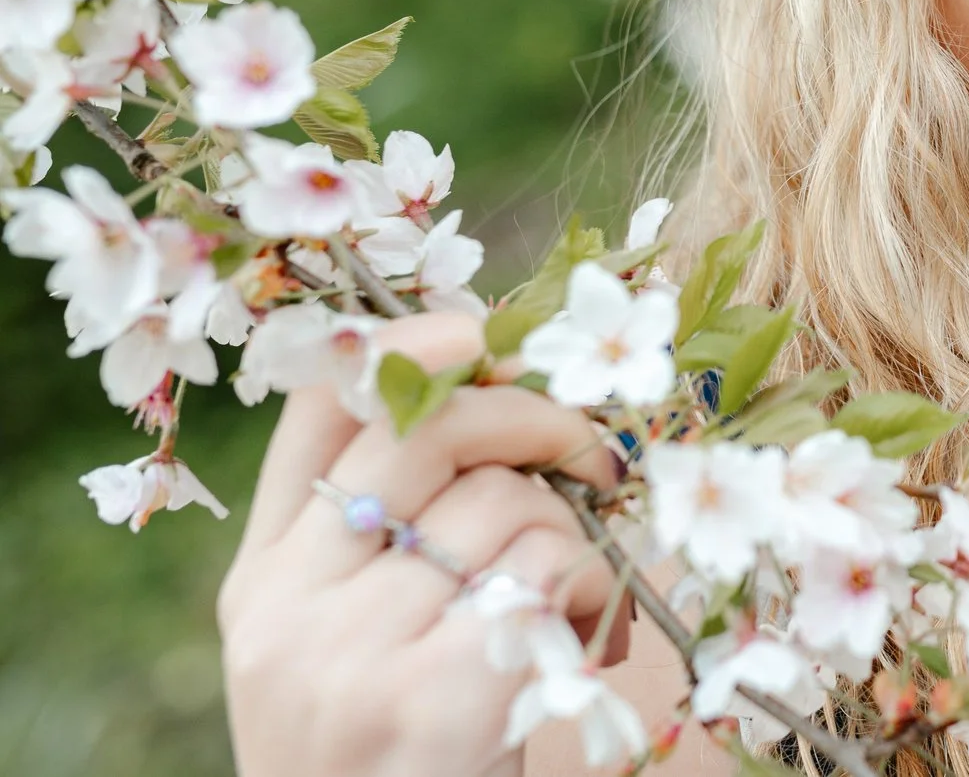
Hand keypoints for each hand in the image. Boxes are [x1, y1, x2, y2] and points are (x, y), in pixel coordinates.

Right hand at [219, 312, 627, 776]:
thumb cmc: (399, 753)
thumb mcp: (353, 642)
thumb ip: (389, 534)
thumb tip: (496, 385)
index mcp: (265, 577)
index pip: (321, 407)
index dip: (421, 345)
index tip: (494, 340)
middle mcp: (290, 603)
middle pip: (431, 427)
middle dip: (539, 417)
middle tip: (598, 455)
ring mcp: (353, 649)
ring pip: (506, 500)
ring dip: (571, 533)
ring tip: (568, 597)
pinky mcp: (433, 692)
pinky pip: (547, 571)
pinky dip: (586, 591)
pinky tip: (579, 637)